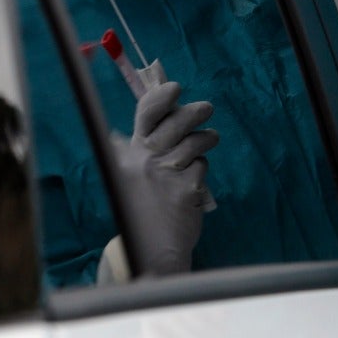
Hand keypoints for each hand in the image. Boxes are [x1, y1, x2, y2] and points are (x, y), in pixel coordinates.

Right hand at [110, 81, 218, 275]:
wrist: (153, 249)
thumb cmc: (142, 209)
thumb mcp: (130, 176)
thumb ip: (140, 148)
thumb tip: (158, 113)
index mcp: (129, 155)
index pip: (145, 115)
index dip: (161, 98)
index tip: (175, 89)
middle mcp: (145, 161)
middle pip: (177, 123)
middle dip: (196, 112)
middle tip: (207, 109)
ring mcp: (166, 174)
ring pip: (195, 143)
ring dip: (206, 140)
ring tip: (209, 141)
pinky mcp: (186, 189)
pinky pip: (202, 167)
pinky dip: (200, 172)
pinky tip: (193, 183)